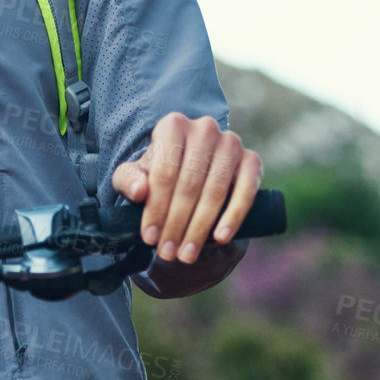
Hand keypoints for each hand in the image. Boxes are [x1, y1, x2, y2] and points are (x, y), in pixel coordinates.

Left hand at [111, 112, 262, 264]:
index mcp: (173, 125)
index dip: (156, 208)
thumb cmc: (158, 172)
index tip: (150, 238)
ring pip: (215, 190)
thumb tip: (140, 191)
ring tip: (186, 254)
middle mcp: (204, 128)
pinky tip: (220, 237)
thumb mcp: (135, 174)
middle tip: (168, 252)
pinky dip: (234, 215)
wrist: (191, 170)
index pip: (164, 171)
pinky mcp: (252, 159)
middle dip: (176, 223)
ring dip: (200, 227)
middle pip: (190, 184)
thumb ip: (128, 180)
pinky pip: (246, 190)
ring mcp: (231, 142)